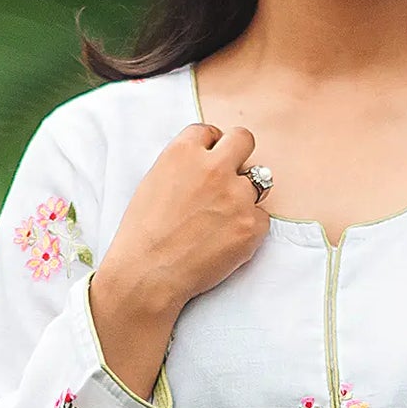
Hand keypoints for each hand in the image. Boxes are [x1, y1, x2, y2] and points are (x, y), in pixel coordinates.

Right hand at [88, 122, 271, 398]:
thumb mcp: (154, 183)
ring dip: (245, 196)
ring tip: (222, 220)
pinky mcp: (252, 224)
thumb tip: (206, 161)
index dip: (211, 148)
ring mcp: (236, 195)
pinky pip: (263, 218)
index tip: (209, 164)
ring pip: (258, 182)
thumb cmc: (143, 235)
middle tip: (231, 178)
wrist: (148, 275)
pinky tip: (227, 242)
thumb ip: (183, 166)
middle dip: (240, 155)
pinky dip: (250, 229)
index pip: (211, 132)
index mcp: (183, 152)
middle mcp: (213, 167)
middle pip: (244, 139)